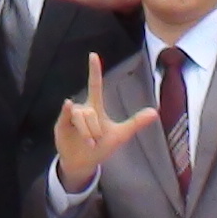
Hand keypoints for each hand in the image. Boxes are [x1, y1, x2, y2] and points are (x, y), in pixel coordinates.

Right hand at [50, 52, 160, 186]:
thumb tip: (155, 112)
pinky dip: (67, 110)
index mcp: (96, 107)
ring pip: (81, 116)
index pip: (95, 84)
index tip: (93, 54)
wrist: (84, 163)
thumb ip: (136, 123)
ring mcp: (71, 116)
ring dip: (87, 133)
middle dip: (95, 129)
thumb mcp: (121, 135)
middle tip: (96, 142)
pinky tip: (68, 105)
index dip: (94, 70)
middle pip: (90, 111)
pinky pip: (67, 113)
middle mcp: (83, 108)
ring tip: (88, 143)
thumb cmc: (101, 146)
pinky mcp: (61, 123)